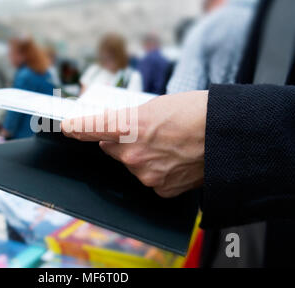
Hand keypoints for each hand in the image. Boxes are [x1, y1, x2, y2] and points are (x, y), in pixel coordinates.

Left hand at [61, 91, 207, 197]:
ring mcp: (145, 174)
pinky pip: (151, 179)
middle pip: (112, 149)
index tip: (67, 128)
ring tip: (168, 145)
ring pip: (132, 165)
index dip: (77, 128)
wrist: (227, 135)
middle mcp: (131, 153)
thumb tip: (116, 127)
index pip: (91, 128)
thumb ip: (129, 119)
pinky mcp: (160, 189)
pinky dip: (158, 171)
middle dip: (121, 142)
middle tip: (147, 133)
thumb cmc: (196, 112)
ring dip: (142, 157)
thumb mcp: (156, 106)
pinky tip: (174, 160)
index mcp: (127, 126)